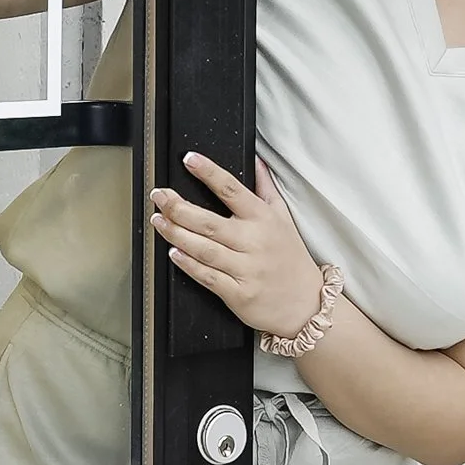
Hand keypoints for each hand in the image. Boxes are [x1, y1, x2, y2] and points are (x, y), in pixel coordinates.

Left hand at [149, 153, 323, 337]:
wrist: (306, 304)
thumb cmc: (291, 260)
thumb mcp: (284, 219)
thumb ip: (267, 189)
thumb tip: (257, 161)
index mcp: (263, 219)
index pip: (232, 189)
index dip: (209, 172)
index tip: (189, 160)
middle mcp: (254, 242)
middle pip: (209, 221)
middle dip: (178, 207)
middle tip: (159, 195)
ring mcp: (245, 269)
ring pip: (204, 248)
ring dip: (176, 233)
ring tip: (159, 220)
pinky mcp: (238, 293)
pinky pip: (207, 276)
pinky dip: (188, 264)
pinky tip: (173, 252)